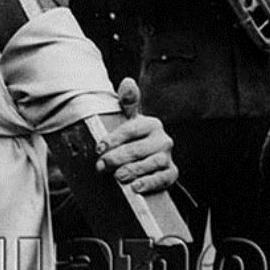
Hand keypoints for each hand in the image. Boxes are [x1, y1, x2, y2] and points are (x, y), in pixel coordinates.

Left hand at [93, 78, 177, 194]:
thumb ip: (127, 102)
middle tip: (101, 166)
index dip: (113, 139)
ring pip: (151, 163)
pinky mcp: (171, 173)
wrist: (147, 159)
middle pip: (139, 149)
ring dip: (133, 170)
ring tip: (118, 176)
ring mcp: (167, 157)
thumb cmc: (134, 138)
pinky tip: (136, 187)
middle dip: (118, 158)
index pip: (131, 129)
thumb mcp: (129, 119)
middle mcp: (163, 139)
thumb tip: (128, 82)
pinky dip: (149, 183)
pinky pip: (163, 179)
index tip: (99, 148)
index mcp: (151, 124)